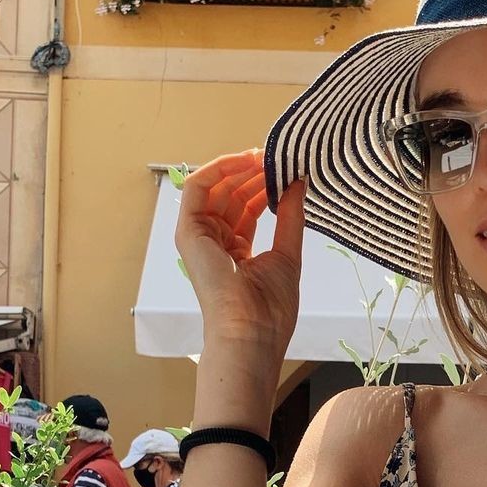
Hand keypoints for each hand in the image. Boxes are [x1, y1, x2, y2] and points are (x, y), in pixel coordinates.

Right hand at [175, 149, 306, 361]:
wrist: (250, 330)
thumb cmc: (270, 306)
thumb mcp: (287, 253)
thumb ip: (291, 217)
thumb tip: (299, 183)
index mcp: (236, 252)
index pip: (247, 209)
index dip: (264, 187)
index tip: (286, 171)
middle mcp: (215, 242)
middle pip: (232, 196)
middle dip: (254, 173)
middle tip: (278, 157)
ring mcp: (199, 236)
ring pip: (216, 187)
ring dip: (240, 167)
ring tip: (267, 156)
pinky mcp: (187, 230)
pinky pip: (198, 186)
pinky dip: (220, 168)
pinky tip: (246, 161)